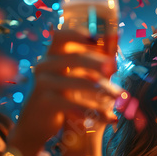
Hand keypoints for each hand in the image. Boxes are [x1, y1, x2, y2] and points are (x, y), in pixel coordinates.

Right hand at [9, 30, 121, 155]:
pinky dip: (91, 110)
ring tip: (118, 97)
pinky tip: (107, 118)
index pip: (62, 36)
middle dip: (99, 62)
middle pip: (76, 57)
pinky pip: (71, 103)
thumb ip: (92, 69)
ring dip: (102, 89)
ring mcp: (43, 82)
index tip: (100, 38)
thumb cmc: (63, 95)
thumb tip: (115, 61)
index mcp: (53, 54)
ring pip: (78, 82)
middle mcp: (45, 64)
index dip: (79, 34)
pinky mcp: (44, 101)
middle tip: (115, 68)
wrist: (37, 121)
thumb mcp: (76, 78)